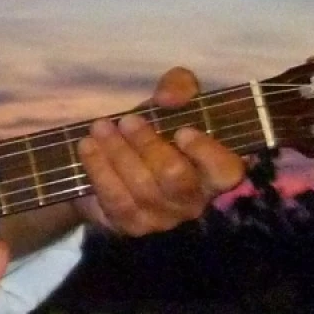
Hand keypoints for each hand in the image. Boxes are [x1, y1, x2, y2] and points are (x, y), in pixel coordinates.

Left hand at [78, 68, 245, 237]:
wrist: (116, 160)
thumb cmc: (157, 129)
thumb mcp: (173, 100)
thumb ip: (180, 88)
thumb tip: (168, 98)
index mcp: (215, 171)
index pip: (225, 171)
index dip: (207, 153)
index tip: (183, 130)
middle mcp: (195, 200)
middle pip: (174, 177)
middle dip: (147, 145)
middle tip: (126, 121)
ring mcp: (164, 218)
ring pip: (142, 189)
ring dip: (117, 154)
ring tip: (99, 128)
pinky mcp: (133, 225)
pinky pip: (116, 201)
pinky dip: (99, 171)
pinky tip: (87, 148)